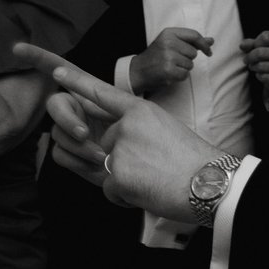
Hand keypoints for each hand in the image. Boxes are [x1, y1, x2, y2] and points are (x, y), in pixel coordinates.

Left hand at [19, 45, 214, 223]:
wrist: (210, 182)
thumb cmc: (194, 161)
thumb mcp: (165, 129)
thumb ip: (138, 130)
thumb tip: (117, 144)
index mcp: (140, 111)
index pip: (103, 93)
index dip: (78, 82)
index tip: (58, 72)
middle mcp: (125, 126)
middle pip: (106, 144)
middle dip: (121, 160)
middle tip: (153, 167)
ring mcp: (120, 149)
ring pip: (107, 168)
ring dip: (125, 179)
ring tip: (154, 179)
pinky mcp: (117, 174)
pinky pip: (109, 190)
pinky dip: (126, 197)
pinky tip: (150, 191)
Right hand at [131, 26, 211, 93]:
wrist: (139, 70)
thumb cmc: (157, 56)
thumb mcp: (171, 43)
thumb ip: (191, 41)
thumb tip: (211, 40)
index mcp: (169, 33)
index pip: (194, 35)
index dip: (204, 44)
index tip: (209, 52)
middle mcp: (168, 42)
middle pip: (193, 53)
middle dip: (187, 59)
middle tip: (173, 60)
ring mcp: (168, 56)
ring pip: (190, 65)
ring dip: (183, 68)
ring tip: (170, 66)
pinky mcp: (168, 70)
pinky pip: (185, 75)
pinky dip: (179, 76)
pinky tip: (169, 73)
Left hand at [241, 30, 268, 101]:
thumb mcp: (261, 47)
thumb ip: (251, 44)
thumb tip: (242, 45)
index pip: (265, 37)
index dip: (255, 43)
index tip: (254, 48)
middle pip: (260, 52)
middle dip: (250, 57)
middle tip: (247, 60)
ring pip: (261, 65)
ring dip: (253, 67)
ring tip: (253, 67)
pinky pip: (265, 77)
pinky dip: (259, 76)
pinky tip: (260, 74)